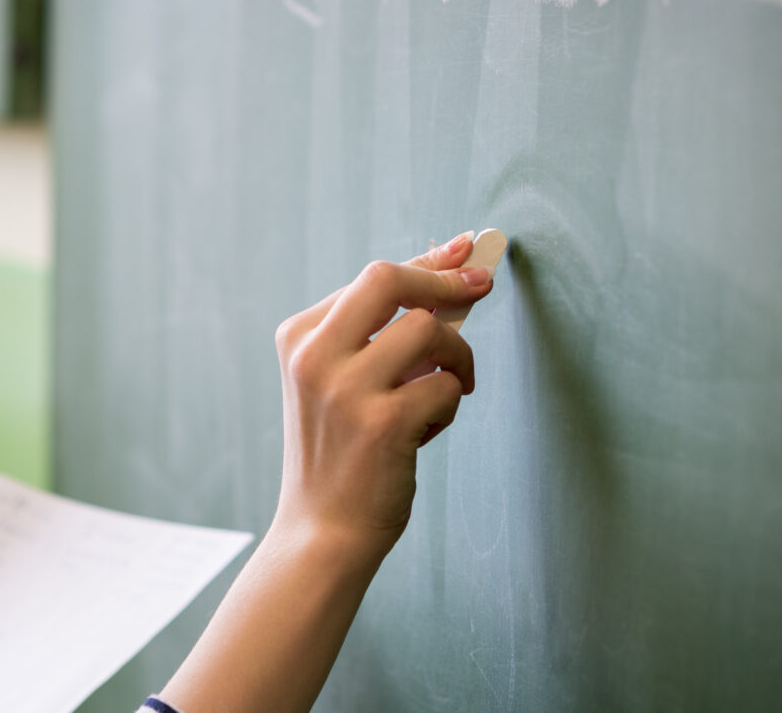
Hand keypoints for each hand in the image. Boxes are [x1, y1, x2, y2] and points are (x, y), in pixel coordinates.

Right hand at [272, 232, 495, 560]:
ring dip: (456, 357)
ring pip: (429, 331)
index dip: (428, 261)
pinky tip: (425, 431)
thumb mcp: (340, 382)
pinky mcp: (382, 423)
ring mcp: (346, 388)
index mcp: (300, 337)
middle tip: (481, 288)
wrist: (322, 531)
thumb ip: (379, 335)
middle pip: (389, 280)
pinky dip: (450, 403)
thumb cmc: (342, 452)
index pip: (372, 278)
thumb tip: (452, 285)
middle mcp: (315, 356)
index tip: (466, 251)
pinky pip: (446, 385)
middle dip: (445, 280)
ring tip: (447, 389)